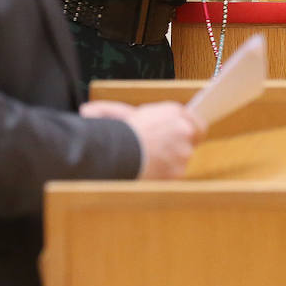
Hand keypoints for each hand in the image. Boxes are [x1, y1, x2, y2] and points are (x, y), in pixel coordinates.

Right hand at [81, 100, 205, 178]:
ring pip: (182, 157)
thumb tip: (89, 111)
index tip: (188, 134)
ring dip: (171, 160)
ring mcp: (184, 152)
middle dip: (179, 144)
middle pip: (192, 140)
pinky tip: (150, 170)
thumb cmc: (117, 132)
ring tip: (149, 160)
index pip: (197, 121)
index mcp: (174, 112)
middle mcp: (184, 129)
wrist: (119, 154)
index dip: (192, 129)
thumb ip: (120, 111)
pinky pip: (174, 173)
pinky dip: (164, 174)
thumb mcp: (119, 114)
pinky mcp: (178, 171)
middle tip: (162, 149)